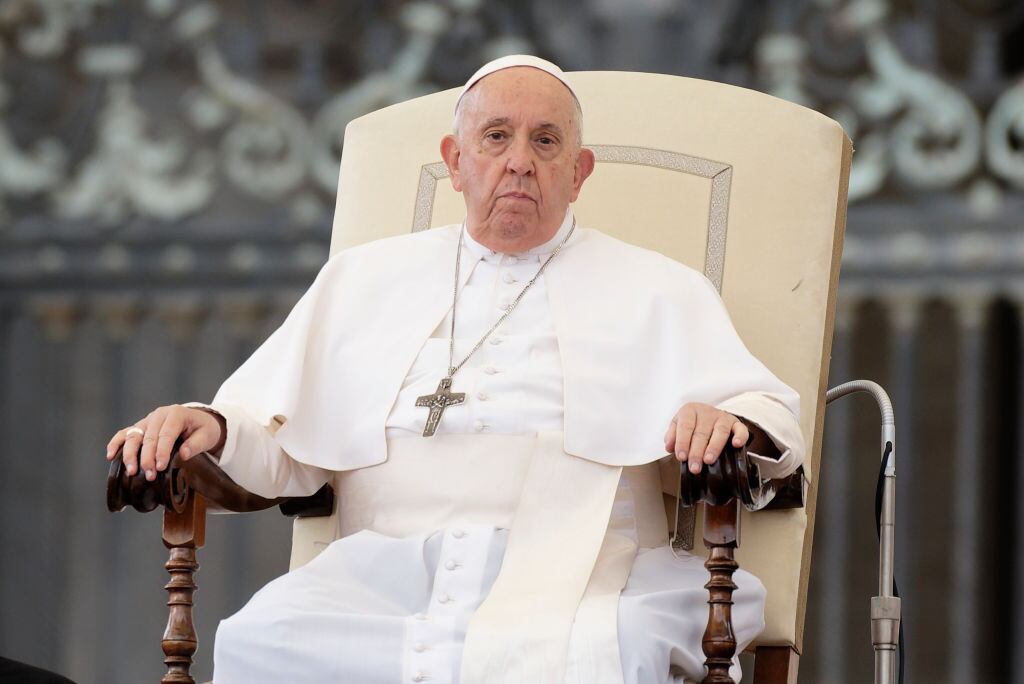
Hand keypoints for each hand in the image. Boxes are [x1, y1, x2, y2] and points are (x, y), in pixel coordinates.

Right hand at [105, 405, 225, 481]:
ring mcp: (147, 420)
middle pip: (148, 437)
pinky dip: (116, 443)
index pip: (166, 434)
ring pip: (133, 436)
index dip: (162, 451)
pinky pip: (125, 434)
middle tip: (149, 475)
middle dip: (147, 458)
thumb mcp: (207, 435)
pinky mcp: (141, 427)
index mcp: (176, 414)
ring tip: (131, 471)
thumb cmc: (204, 429)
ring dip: (130, 454)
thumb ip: (196, 444)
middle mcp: (159, 415)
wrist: (200, 422)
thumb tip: (184, 454)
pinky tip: (110, 456)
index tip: (161, 467)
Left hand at [664, 402, 748, 474]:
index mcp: (690, 410)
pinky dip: (740, 436)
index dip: (682, 442)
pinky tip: (736, 444)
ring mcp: (722, 417)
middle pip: (701, 432)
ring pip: (720, 431)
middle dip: (696, 451)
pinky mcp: (736, 423)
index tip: (681, 457)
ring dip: (714, 447)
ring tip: (708, 460)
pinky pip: (740, 429)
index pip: (685, 426)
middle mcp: (706, 412)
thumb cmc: (692, 424)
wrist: (709, 416)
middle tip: (694, 467)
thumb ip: (672, 436)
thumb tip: (669, 447)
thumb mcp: (677, 426)